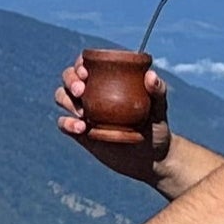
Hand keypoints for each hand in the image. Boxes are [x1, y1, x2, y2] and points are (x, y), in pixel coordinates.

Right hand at [54, 54, 171, 186]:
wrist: (152, 160)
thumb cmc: (157, 129)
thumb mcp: (160, 109)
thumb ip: (158, 92)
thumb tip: (150, 76)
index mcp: (108, 82)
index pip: (87, 64)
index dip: (80, 64)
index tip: (85, 72)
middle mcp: (93, 94)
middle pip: (69, 78)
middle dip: (70, 80)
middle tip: (80, 91)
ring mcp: (85, 113)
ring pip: (62, 97)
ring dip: (66, 101)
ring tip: (83, 115)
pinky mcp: (80, 133)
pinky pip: (64, 123)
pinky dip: (67, 122)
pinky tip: (80, 128)